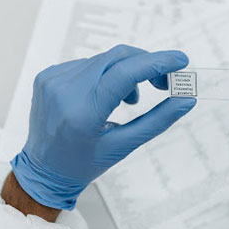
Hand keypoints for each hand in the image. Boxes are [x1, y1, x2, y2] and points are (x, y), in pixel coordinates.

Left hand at [11, 45, 195, 209]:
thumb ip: (158, 121)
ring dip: (126, 72)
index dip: (157, 63)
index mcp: (83, 113)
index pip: (126, 73)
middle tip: (163, 83)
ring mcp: (53, 80)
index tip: (180, 61)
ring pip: (104, 60)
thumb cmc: (83, 164)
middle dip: (147, 65)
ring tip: (130, 100)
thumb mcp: (124, 146)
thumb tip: (186, 100)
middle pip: (117, 58)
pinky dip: (105, 74)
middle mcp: (64, 90)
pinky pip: (88, 64)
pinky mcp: (48, 75)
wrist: (43, 170)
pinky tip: (106, 95)